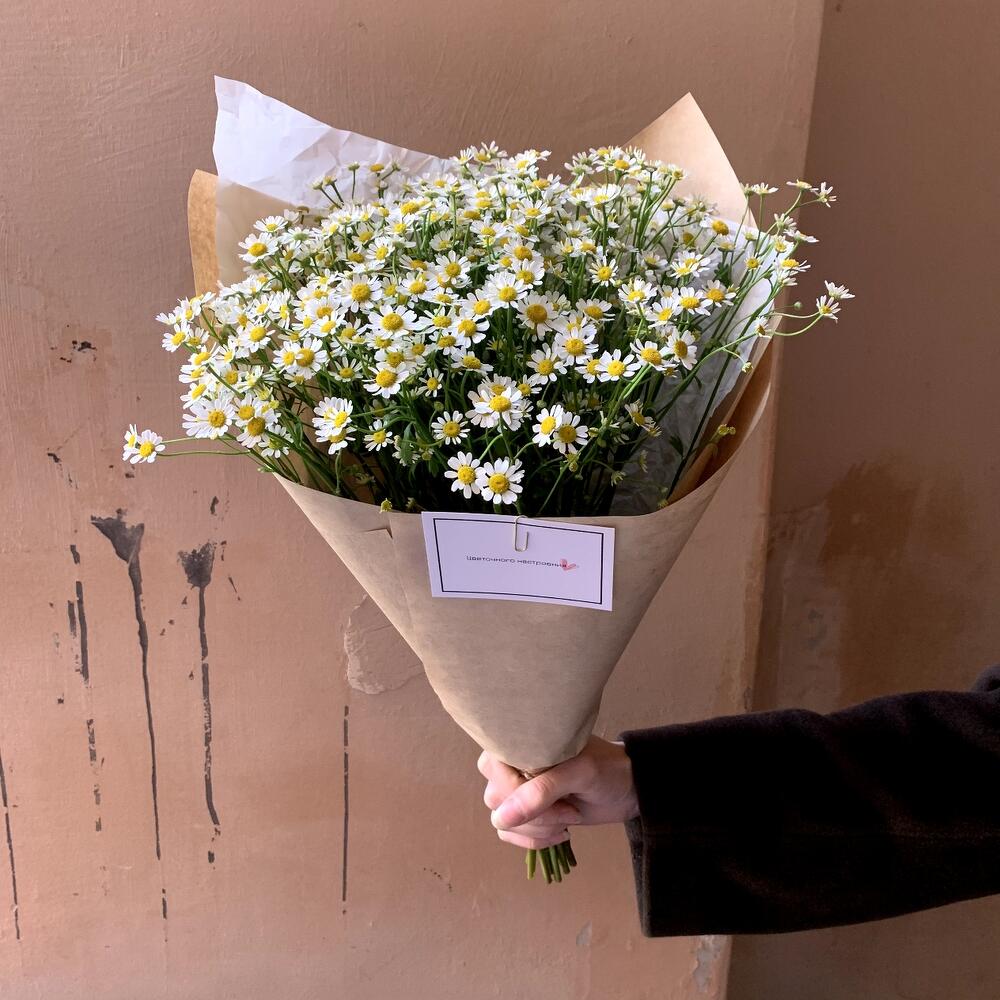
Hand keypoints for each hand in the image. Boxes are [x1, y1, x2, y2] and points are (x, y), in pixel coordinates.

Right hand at [478, 736, 639, 849]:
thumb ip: (541, 792)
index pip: (495, 772)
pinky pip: (508, 834)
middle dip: (537, 813)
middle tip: (570, 808)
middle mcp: (509, 764)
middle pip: (497, 800)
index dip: (522, 793)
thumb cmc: (605, 768)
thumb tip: (501, 818)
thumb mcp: (579, 773)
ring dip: (539, 828)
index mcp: (519, 742)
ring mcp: (514, 789)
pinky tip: (560, 833)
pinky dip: (535, 840)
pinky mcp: (522, 812)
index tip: (562, 795)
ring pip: (502, 821)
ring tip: (569, 817)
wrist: (625, 788)